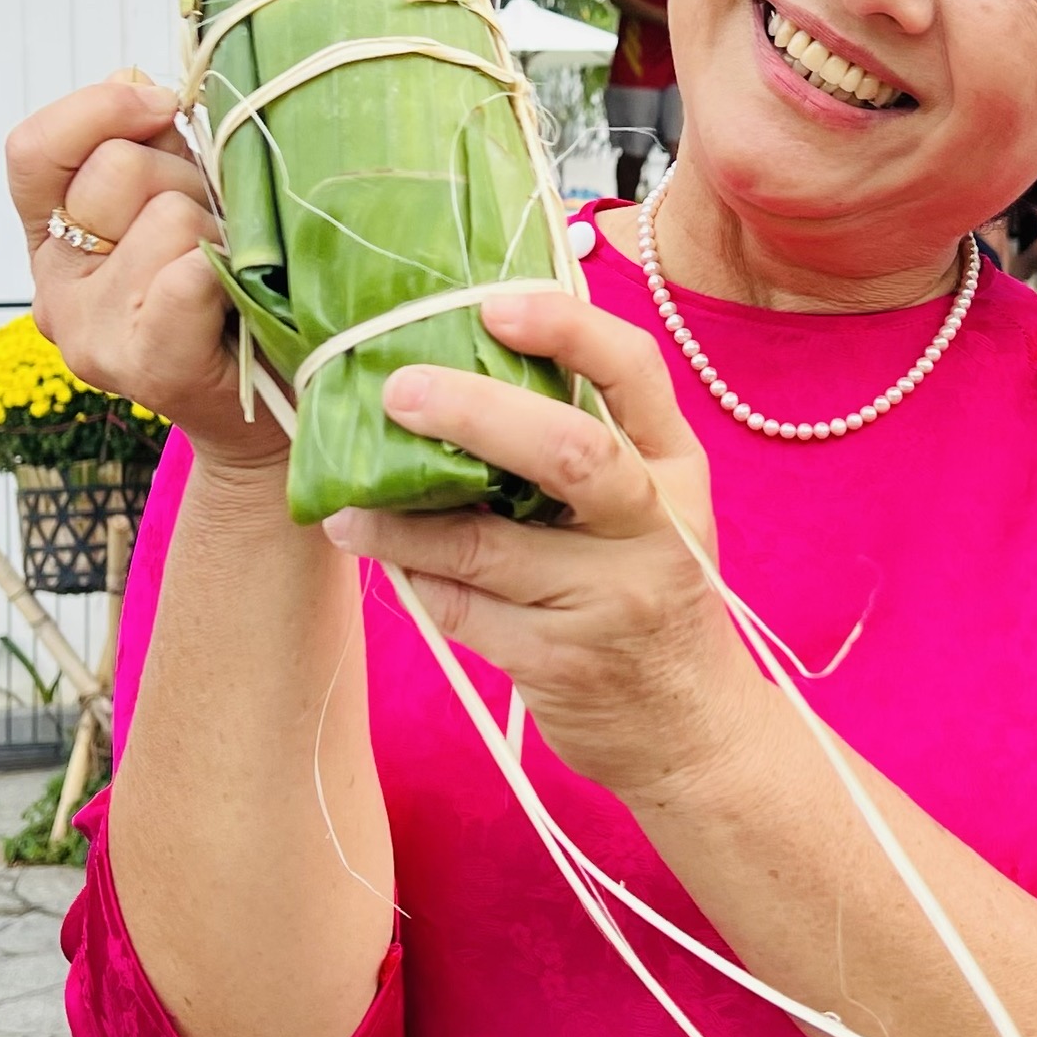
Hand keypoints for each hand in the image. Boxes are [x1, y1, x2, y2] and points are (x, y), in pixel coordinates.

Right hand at [5, 78, 283, 473]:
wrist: (269, 415)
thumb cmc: (233, 296)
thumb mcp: (185, 202)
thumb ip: (151, 146)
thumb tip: (135, 84)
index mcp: (53, 238)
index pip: (34, 151)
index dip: (98, 110)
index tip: (162, 107)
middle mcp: (57, 288)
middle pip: (115, 173)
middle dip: (187, 180)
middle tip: (218, 228)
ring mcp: (93, 333)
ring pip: (166, 218)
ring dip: (221, 230)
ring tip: (235, 272)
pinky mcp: (145, 365)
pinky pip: (187, 274)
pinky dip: (225, 271)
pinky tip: (239, 298)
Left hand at [325, 292, 757, 806]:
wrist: (691, 729)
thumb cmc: (650, 592)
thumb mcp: (650, 507)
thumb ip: (591, 442)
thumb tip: (466, 364)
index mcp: (675, 467)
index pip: (635, 371)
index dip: (565, 329)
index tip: (490, 306)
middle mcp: (654, 527)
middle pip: (569, 452)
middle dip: (473, 413)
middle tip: (397, 393)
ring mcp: (611, 599)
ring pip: (485, 545)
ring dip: (401, 519)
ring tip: (346, 498)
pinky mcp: (561, 661)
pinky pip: (463, 609)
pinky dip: (415, 577)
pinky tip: (381, 554)